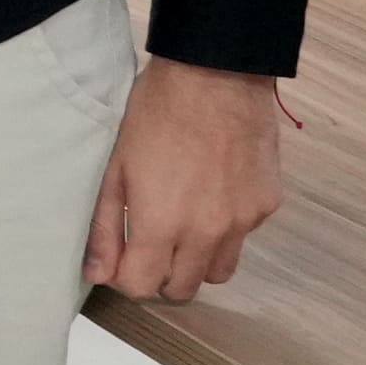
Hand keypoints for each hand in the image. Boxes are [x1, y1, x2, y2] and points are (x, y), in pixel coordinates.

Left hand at [88, 54, 292, 302]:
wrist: (216, 76)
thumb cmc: (155, 115)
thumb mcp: (115, 169)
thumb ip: (104, 227)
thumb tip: (97, 274)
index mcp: (162, 225)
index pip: (143, 287)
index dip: (127, 278)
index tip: (122, 258)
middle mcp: (208, 233)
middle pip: (183, 288)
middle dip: (161, 275)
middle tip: (149, 245)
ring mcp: (244, 221)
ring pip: (218, 270)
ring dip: (196, 260)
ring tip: (182, 224)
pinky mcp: (267, 204)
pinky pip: (244, 237)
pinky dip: (226, 229)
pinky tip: (211, 193)